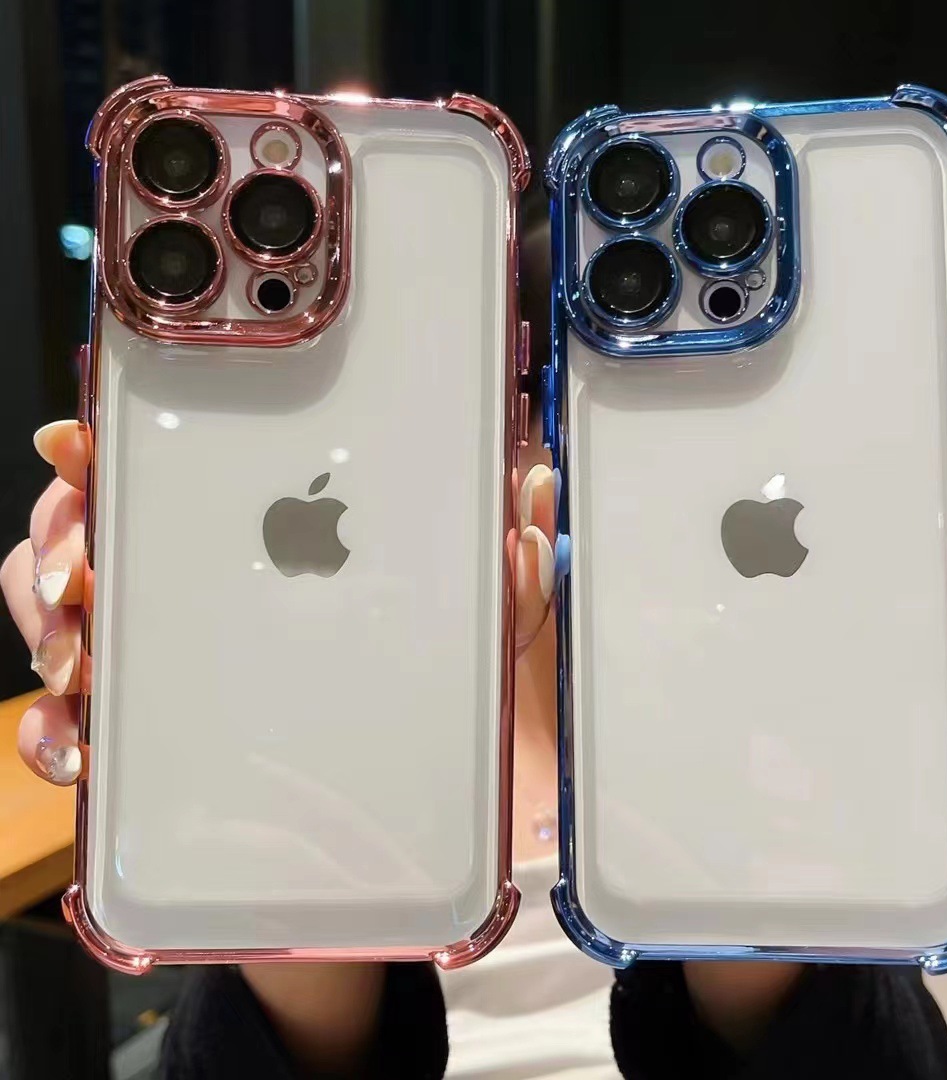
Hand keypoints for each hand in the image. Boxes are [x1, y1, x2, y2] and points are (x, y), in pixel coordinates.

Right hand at [0, 421, 563, 785]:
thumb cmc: (449, 712)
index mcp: (282, 543)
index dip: (118, 449)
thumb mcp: (489, 638)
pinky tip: (77, 749)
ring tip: (74, 663)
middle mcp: (212, 589)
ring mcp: (175, 662)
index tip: (78, 442)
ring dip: (50, 632)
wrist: (420, 828)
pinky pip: (76, 727)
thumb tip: (537, 487)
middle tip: (79, 574)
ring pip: (66, 620)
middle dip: (60, 538)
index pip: (181, 470)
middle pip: (95, 533)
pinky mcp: (156, 742)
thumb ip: (512, 572)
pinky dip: (56, 733)